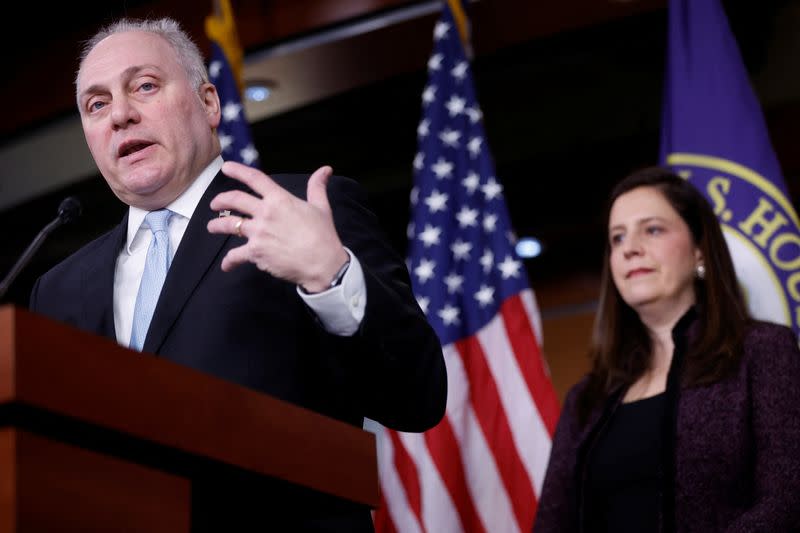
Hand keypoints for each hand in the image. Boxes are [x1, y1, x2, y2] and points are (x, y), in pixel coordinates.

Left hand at [206, 161, 349, 291]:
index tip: (226, 167)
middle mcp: (265, 213)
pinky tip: (226, 265)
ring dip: (217, 226)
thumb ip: (317, 187)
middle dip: (220, 200)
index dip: (238, 170)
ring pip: (229, 225)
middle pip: (234, 200)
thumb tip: (325, 170)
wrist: (322, 263)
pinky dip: (229, 261)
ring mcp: (258, 233)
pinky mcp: (256, 253)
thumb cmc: (323, 236)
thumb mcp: (321, 207)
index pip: (255, 179)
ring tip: (212, 227)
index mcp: (280, 200)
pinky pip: (235, 255)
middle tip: (214, 204)